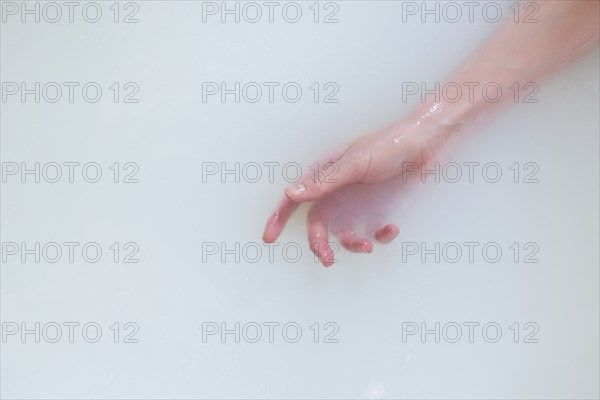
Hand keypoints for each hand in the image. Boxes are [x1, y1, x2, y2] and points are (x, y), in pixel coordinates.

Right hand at [263, 118, 447, 265]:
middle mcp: (340, 191)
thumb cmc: (390, 145)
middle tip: (327, 259)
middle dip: (319, 244)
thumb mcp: (355, 163)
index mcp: (327, 176)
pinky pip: (372, 231)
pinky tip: (391, 229)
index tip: (268, 238)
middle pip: (318, 224)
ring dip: (351, 244)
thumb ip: (325, 182)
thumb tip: (291, 194)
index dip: (279, 217)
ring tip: (365, 246)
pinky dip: (380, 236)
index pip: (296, 199)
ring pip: (344, 232)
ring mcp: (360, 201)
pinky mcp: (380, 208)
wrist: (428, 143)